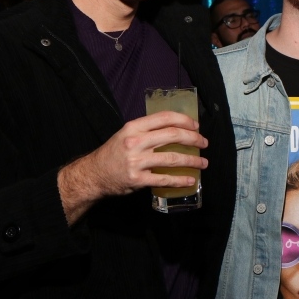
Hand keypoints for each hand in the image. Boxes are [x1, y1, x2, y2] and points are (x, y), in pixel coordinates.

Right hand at [57, 111, 207, 223]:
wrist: (94, 174)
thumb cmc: (114, 153)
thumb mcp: (126, 134)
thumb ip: (147, 130)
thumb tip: (177, 128)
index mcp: (134, 127)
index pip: (165, 118)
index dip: (185, 120)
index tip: (196, 126)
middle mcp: (136, 142)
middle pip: (173, 136)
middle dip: (194, 139)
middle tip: (204, 143)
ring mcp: (137, 161)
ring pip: (173, 158)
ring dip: (192, 161)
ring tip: (203, 163)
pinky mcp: (138, 179)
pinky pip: (164, 179)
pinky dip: (180, 180)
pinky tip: (190, 180)